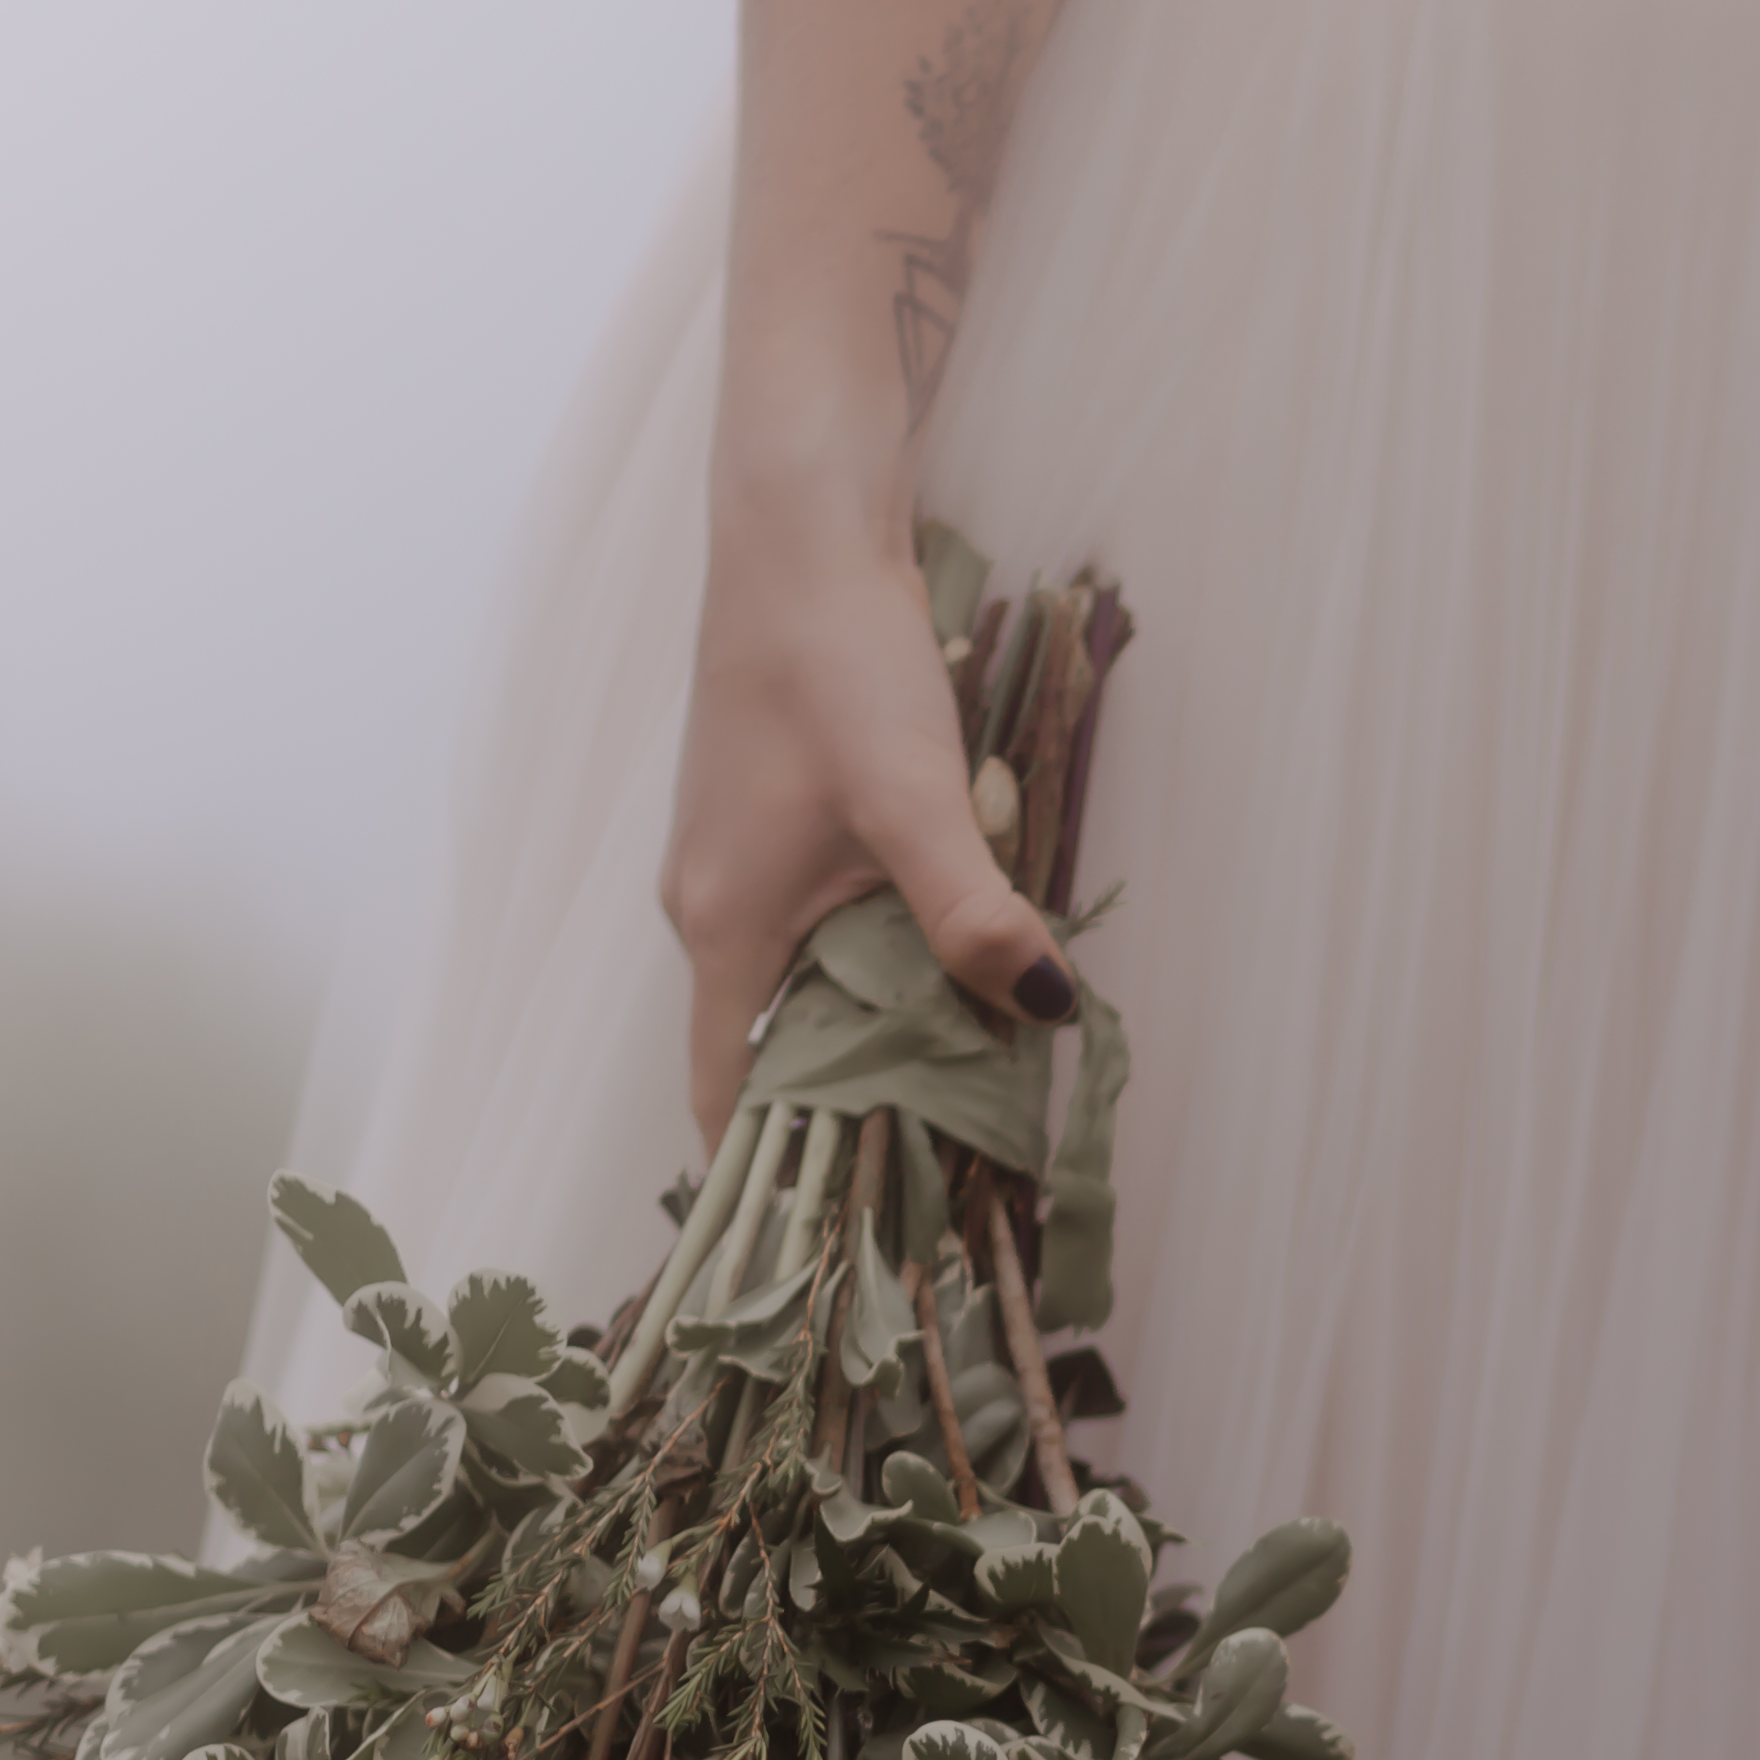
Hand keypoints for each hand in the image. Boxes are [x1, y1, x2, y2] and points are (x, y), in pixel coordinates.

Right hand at [661, 500, 1073, 1136]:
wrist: (798, 530)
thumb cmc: (833, 660)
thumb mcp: (913, 800)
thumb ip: (972, 913)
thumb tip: (1045, 1009)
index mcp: (722, 926)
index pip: (725, 1092)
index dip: (774, 1172)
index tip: (845, 1229)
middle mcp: (715, 907)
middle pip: (773, 1047)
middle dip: (853, 1108)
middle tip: (949, 1168)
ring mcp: (743, 862)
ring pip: (809, 983)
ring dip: (879, 1029)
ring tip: (970, 1086)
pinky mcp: (779, 820)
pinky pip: (824, 925)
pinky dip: (882, 959)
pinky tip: (957, 963)